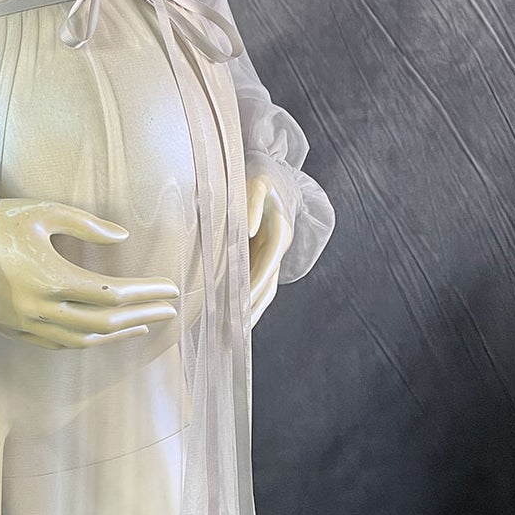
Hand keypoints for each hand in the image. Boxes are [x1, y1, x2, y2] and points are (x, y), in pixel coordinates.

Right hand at [0, 199, 178, 349]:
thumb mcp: (40, 213)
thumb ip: (84, 223)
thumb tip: (121, 236)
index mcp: (52, 278)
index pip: (113, 293)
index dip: (146, 292)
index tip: (170, 286)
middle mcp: (45, 309)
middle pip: (106, 321)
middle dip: (143, 314)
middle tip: (170, 308)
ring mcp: (31, 325)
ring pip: (87, 340)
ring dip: (121, 333)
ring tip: (145, 323)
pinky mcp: (19, 332)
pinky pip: (64, 345)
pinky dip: (92, 341)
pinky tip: (106, 334)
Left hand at [246, 175, 295, 329]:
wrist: (274, 179)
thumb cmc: (262, 180)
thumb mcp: (257, 183)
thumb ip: (251, 203)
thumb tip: (247, 228)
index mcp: (279, 230)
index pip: (268, 262)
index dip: (257, 281)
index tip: (242, 299)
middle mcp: (279, 248)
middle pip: (268, 283)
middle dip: (252, 306)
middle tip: (235, 328)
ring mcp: (273, 256)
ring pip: (266, 290)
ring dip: (252, 312)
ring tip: (235, 335)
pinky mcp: (265, 260)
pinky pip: (258, 285)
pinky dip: (249, 303)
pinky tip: (237, 321)